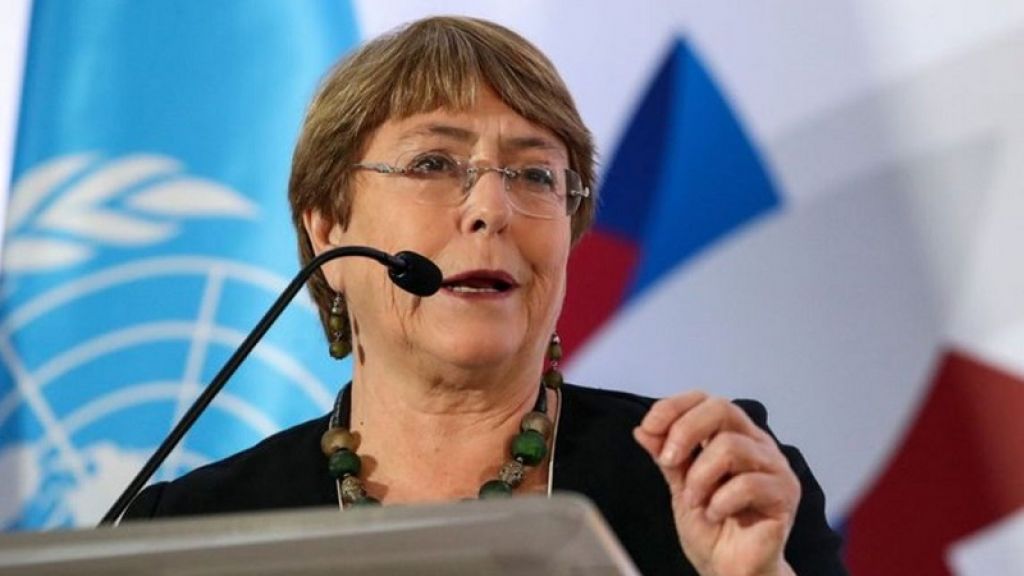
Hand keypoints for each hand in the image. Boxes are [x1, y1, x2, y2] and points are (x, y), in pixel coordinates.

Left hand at [634, 392, 799, 575]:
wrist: (730, 570)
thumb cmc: (712, 529)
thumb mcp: (679, 487)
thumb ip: (667, 457)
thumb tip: (643, 430)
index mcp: (732, 435)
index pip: (705, 400)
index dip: (674, 407)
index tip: (649, 428)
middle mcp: (756, 444)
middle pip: (722, 408)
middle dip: (685, 431)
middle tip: (668, 460)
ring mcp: (773, 467)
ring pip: (731, 446)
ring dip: (700, 476)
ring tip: (694, 501)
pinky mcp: (784, 494)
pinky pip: (748, 484)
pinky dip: (721, 501)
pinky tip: (715, 514)